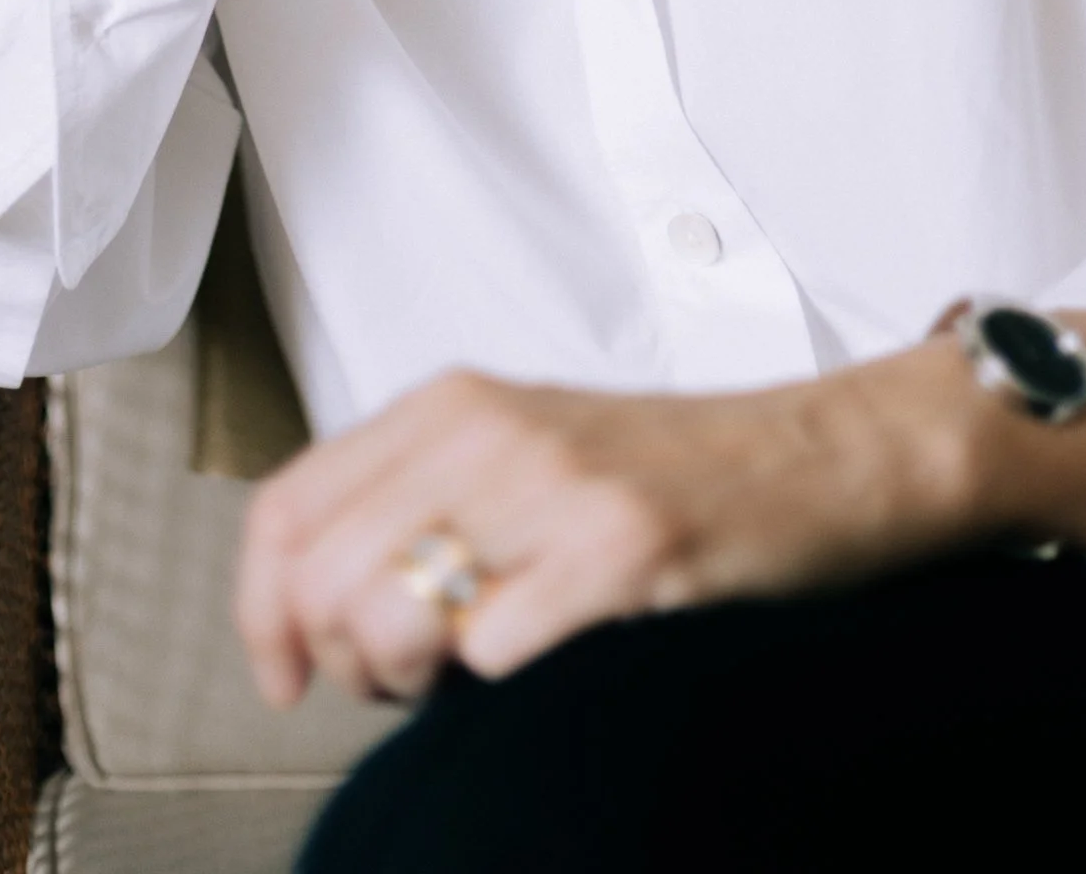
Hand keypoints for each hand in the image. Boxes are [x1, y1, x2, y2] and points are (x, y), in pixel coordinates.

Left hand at [234, 357, 982, 706]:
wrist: (825, 456)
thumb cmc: (674, 470)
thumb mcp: (521, 452)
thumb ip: (420, 497)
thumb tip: (317, 602)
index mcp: (449, 404)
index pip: (288, 504)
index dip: (261, 608)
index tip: (282, 672)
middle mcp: (486, 427)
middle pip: (323, 573)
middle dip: (343, 658)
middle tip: (403, 681)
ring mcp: (554, 483)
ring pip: (392, 608)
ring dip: (412, 673)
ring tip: (468, 667)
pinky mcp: (623, 543)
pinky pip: (498, 642)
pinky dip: (501, 675)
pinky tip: (546, 651)